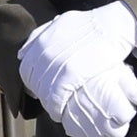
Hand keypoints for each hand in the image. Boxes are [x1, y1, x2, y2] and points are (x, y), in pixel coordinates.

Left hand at [15, 2, 136, 136]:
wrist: (113, 25)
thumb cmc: (91, 25)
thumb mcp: (61, 23)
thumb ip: (41, 36)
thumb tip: (22, 54)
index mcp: (42, 40)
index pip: (26, 68)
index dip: (32, 81)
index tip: (39, 89)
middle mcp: (45, 50)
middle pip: (34, 81)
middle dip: (40, 93)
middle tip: (49, 101)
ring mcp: (56, 62)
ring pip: (43, 90)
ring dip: (47, 103)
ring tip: (55, 110)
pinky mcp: (70, 73)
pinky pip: (55, 96)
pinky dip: (55, 107)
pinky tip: (60, 112)